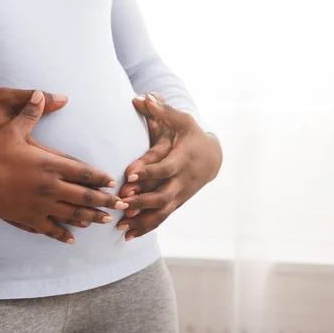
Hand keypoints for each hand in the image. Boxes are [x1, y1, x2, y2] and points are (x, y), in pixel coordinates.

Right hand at [0, 91, 128, 243]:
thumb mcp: (11, 131)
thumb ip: (30, 113)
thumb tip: (41, 93)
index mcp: (49, 165)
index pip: (83, 172)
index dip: (100, 177)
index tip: (113, 181)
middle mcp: (50, 188)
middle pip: (84, 196)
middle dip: (105, 201)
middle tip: (123, 205)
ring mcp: (40, 206)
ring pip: (72, 214)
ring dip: (91, 217)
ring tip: (106, 221)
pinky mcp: (29, 218)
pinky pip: (50, 229)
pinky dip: (62, 234)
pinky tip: (72, 239)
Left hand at [117, 93, 221, 240]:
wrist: (213, 158)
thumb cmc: (192, 135)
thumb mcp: (182, 120)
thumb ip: (162, 110)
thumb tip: (142, 96)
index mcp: (182, 160)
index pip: (163, 168)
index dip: (147, 172)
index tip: (128, 174)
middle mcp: (182, 182)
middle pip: (162, 196)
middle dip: (141, 201)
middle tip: (120, 203)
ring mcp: (180, 196)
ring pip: (161, 213)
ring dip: (140, 220)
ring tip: (120, 225)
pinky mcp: (176, 204)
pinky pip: (161, 219)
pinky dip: (145, 228)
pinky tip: (128, 235)